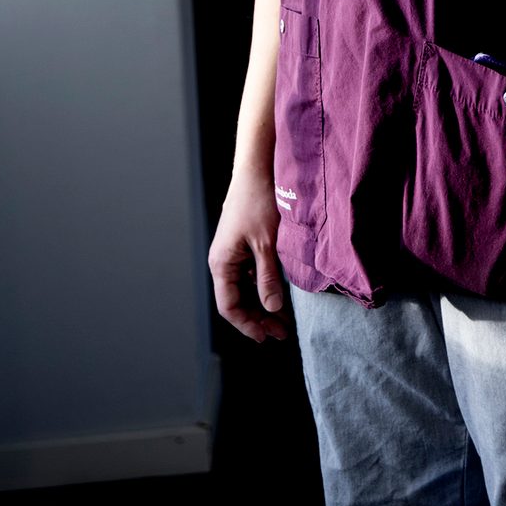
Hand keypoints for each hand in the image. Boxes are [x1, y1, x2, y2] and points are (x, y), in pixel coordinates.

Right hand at [208, 169, 289, 343]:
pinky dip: (265, 286)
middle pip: (237, 300)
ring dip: (263, 304)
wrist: (258, 168)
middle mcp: (224, 260)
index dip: (248, 324)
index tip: (267, 337)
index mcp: (222, 263)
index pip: (229, 306)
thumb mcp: (267, 243)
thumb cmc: (259, 202)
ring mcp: (234, 253)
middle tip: (282, 332)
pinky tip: (282, 294)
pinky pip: (252, 274)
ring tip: (284, 319)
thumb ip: (268, 277)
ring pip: (246, 288)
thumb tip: (271, 308)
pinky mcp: (246, 244)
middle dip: (258, 318)